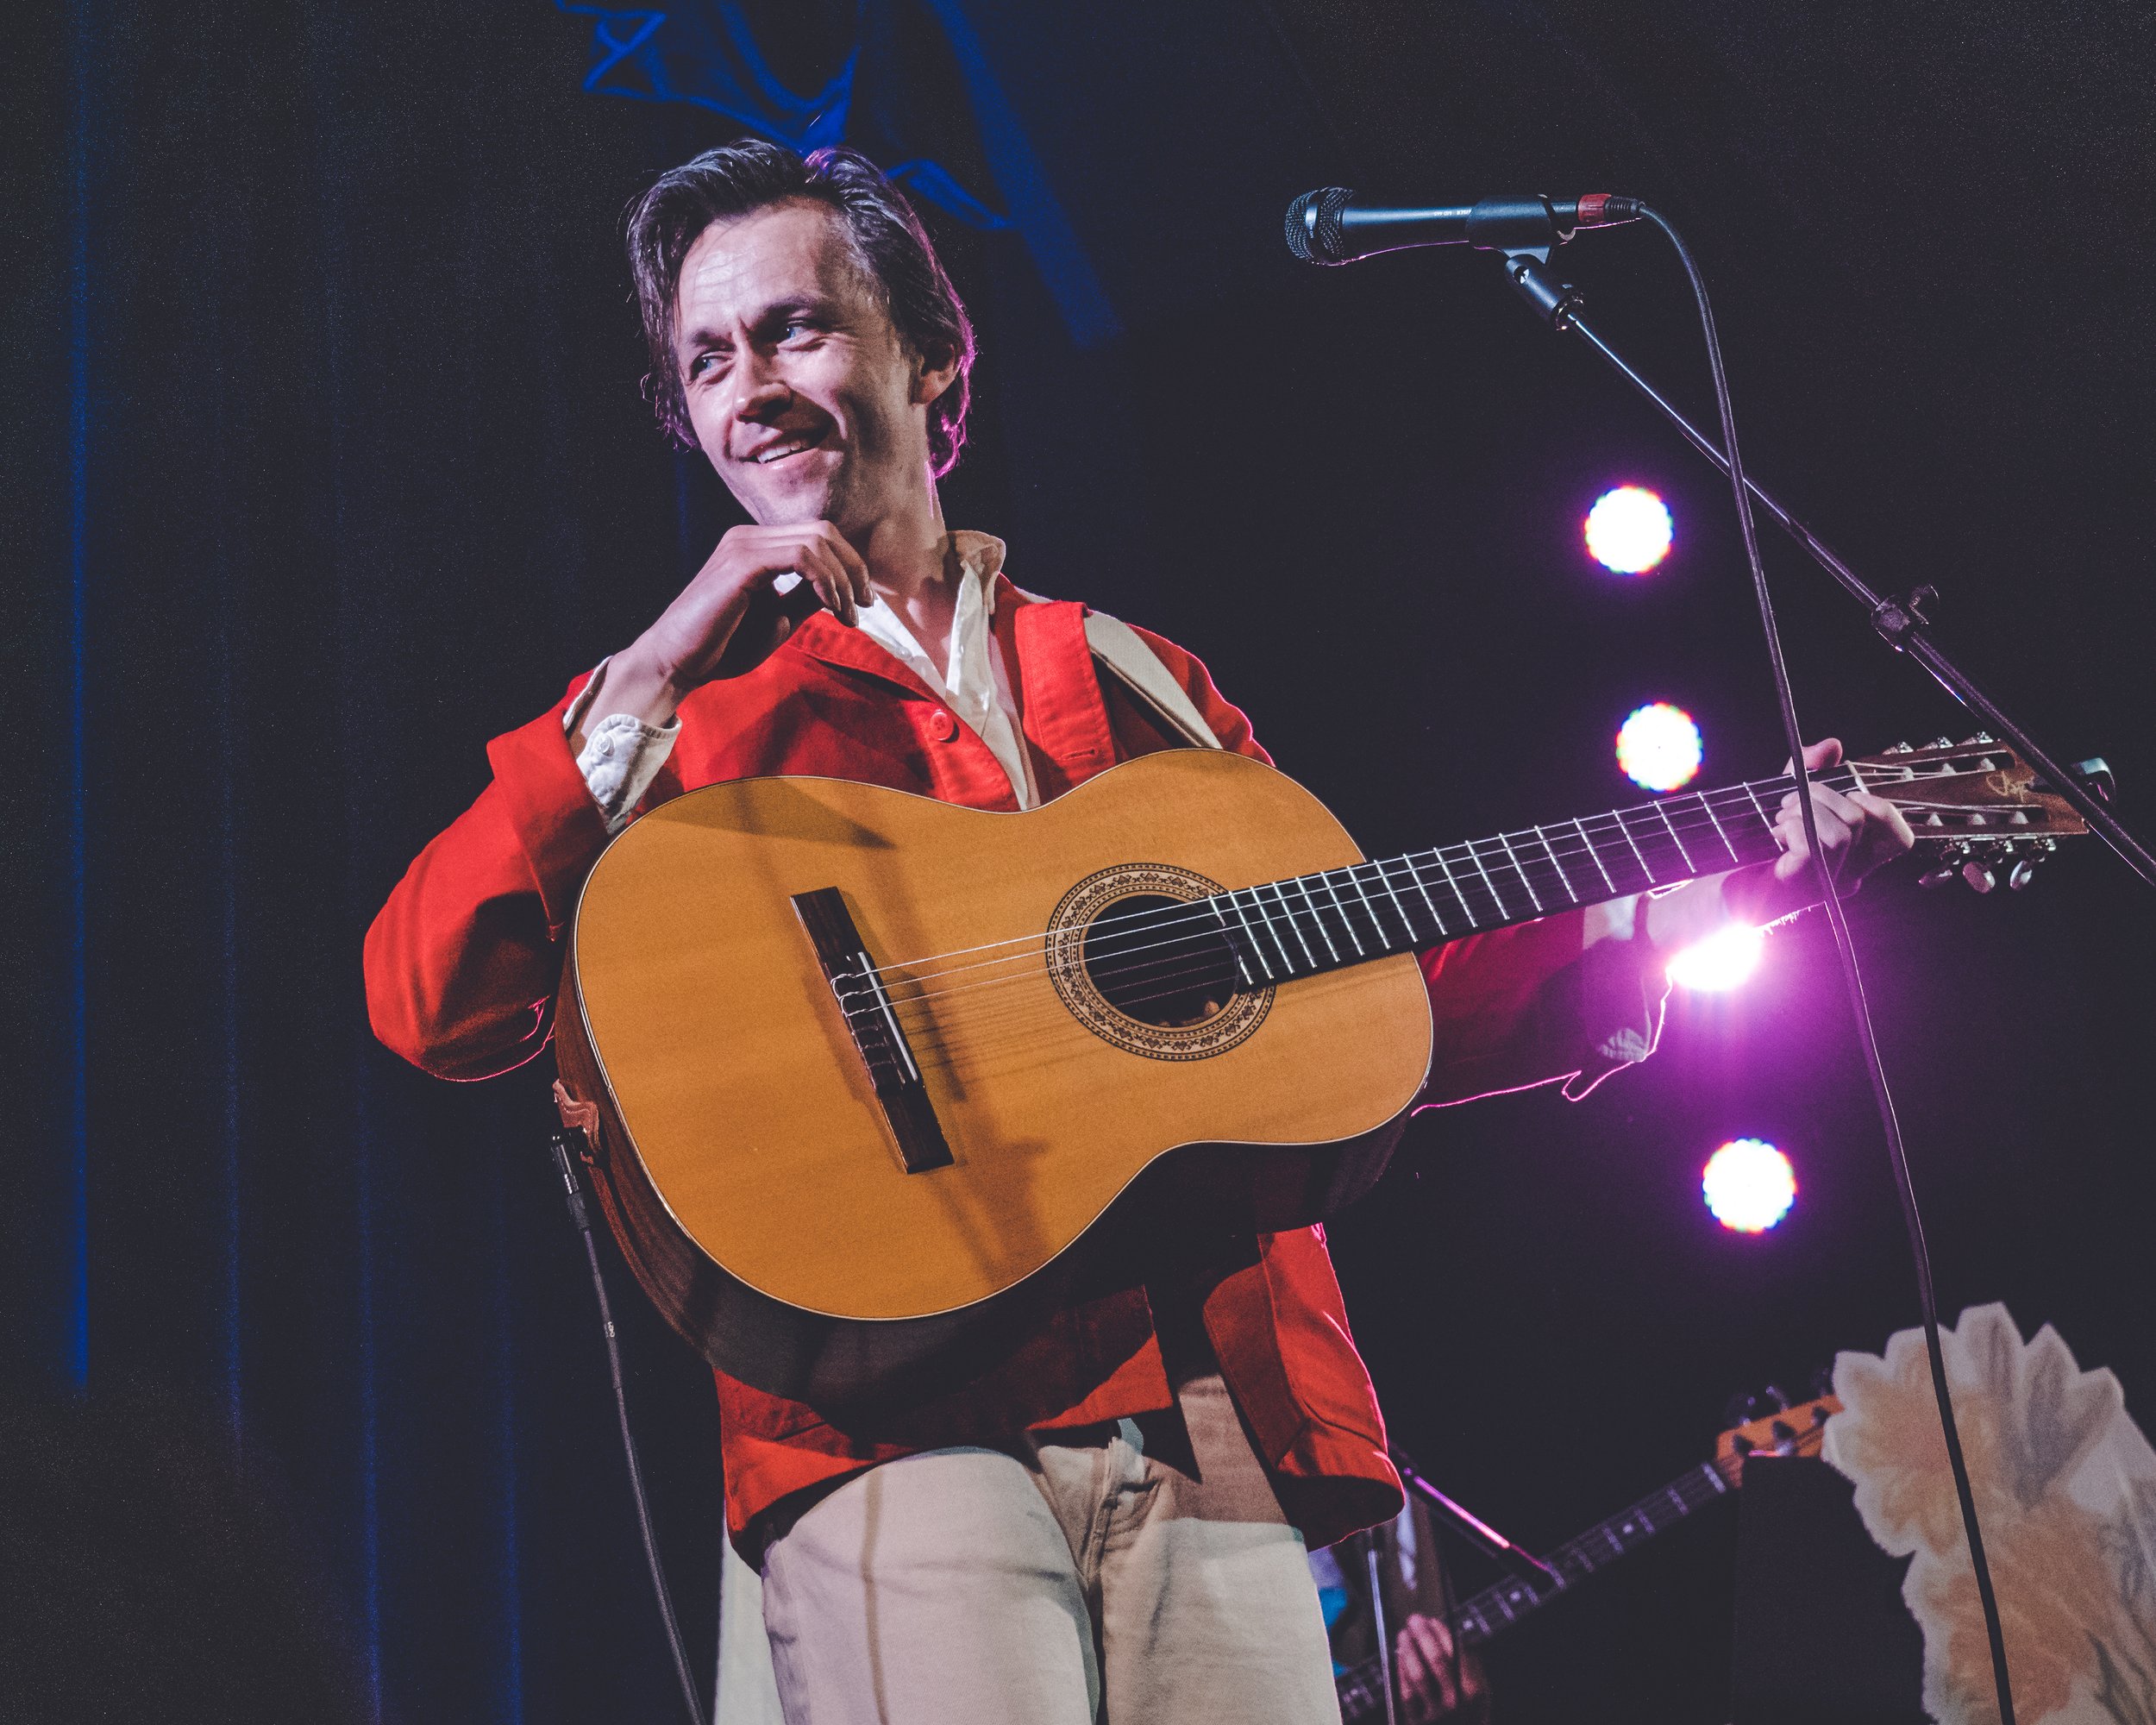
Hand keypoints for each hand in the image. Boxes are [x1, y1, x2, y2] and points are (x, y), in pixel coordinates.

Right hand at [593, 522, 872, 730]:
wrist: (678, 662)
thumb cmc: (724, 645)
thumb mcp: (779, 619)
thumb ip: (806, 598)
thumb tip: (841, 590)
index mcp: (757, 546)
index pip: (818, 536)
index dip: (850, 564)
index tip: (863, 602)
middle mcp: (749, 536)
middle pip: (823, 531)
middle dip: (854, 568)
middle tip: (865, 606)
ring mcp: (744, 544)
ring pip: (816, 540)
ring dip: (843, 579)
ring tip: (848, 615)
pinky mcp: (742, 562)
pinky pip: (801, 556)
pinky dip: (825, 580)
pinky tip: (831, 607)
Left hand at [1395, 1614, 1488, 1723]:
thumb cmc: (1469, 1712)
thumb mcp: (1481, 1691)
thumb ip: (1470, 1662)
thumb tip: (1447, 1630)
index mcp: (1474, 1690)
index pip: (1457, 1652)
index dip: (1441, 1633)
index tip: (1431, 1620)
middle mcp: (1457, 1702)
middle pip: (1437, 1660)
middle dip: (1423, 1635)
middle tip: (1413, 1619)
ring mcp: (1436, 1714)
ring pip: (1419, 1674)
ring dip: (1408, 1649)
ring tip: (1403, 1634)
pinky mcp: (1418, 1723)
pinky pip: (1406, 1692)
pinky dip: (1402, 1671)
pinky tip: (1400, 1657)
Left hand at [1722, 738, 1915, 924]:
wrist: (1722, 885)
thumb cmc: (1756, 845)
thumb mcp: (1788, 800)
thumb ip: (1811, 772)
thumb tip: (1832, 745)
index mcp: (1855, 857)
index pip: (1899, 839)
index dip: (1882, 809)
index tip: (1850, 794)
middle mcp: (1849, 875)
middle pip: (1860, 820)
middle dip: (1822, 795)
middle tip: (1789, 804)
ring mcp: (1828, 884)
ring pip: (1839, 833)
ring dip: (1803, 812)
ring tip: (1779, 821)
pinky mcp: (1805, 886)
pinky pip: (1813, 846)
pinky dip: (1792, 829)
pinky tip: (1776, 836)